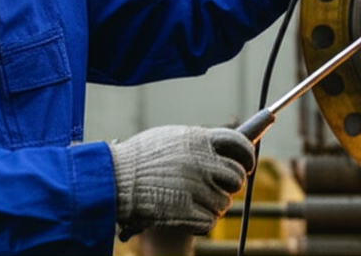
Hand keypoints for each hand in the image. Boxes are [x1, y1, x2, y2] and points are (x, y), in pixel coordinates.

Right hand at [109, 125, 255, 240]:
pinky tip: (184, 214)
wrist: (112, 179)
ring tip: (192, 201)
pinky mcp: (188, 211)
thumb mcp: (169, 138)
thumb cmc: (138, 159)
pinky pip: (209, 222)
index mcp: (199, 139)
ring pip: (224, 202)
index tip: (247, 165)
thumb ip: (197, 142)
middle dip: (231, 185)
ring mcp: (196, 187)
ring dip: (213, 205)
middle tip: (218, 189)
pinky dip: (200, 222)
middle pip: (237, 176)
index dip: (247, 156)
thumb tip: (226, 146)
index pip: (241, 144)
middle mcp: (202, 161)